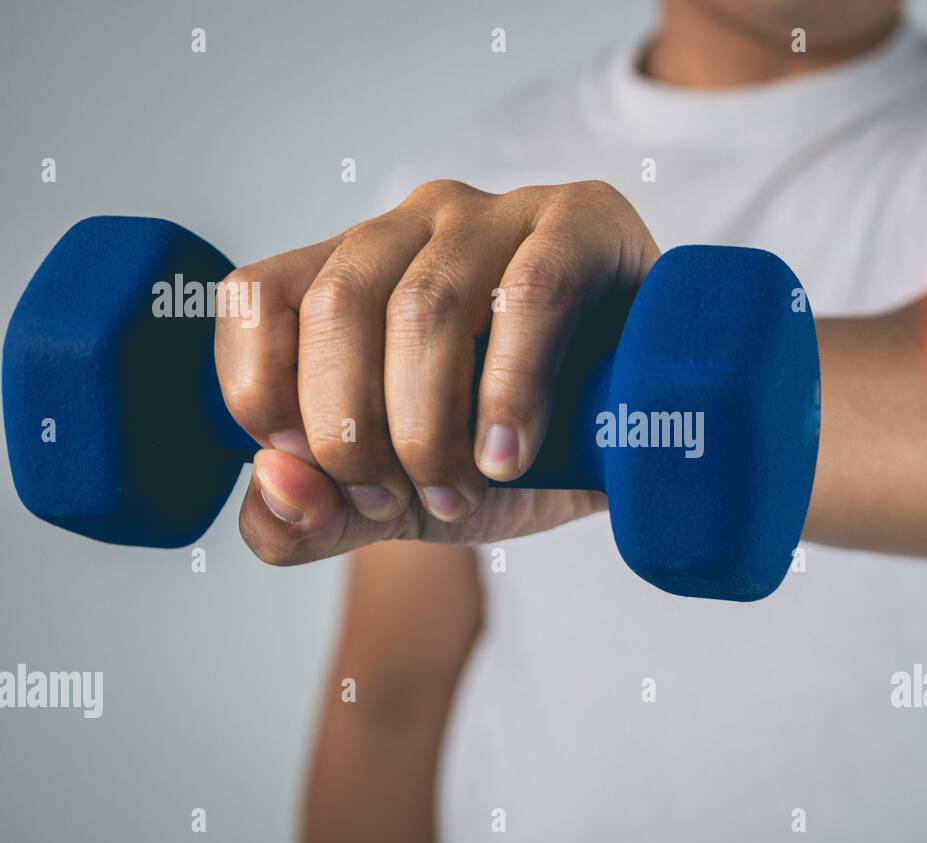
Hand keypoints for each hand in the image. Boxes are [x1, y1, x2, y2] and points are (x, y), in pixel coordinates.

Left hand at [214, 179, 659, 564]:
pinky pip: (531, 294)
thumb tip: (271, 481)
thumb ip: (314, 514)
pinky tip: (510, 454)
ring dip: (430, 427)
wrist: (640, 443)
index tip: (324, 476)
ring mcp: (499, 213)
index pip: (257, 300)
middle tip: (402, 502)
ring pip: (424, 304)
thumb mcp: (400, 505)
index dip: (265, 396)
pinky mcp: (581, 221)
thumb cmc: (515, 456)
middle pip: (335, 308)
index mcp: (352, 274)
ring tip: (464, 491)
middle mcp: (412, 226)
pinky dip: (508, 392)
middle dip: (354, 434)